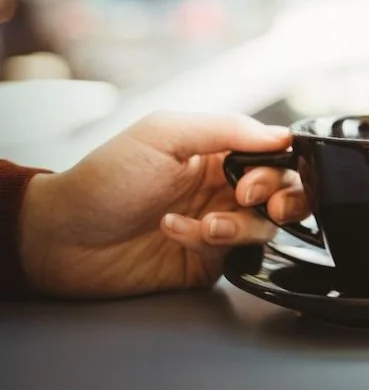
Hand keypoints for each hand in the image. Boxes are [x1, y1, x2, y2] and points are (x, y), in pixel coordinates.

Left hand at [19, 111, 310, 298]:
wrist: (61, 237)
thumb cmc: (105, 179)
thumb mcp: (163, 134)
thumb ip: (226, 129)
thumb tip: (281, 135)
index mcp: (218, 152)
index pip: (275, 153)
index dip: (281, 164)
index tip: (259, 174)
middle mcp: (224, 187)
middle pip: (285, 191)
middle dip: (281, 197)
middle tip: (252, 200)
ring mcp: (219, 224)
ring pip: (266, 226)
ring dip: (240, 224)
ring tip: (206, 225)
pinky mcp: (209, 260)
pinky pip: (234, 254)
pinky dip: (210, 243)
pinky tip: (175, 232)